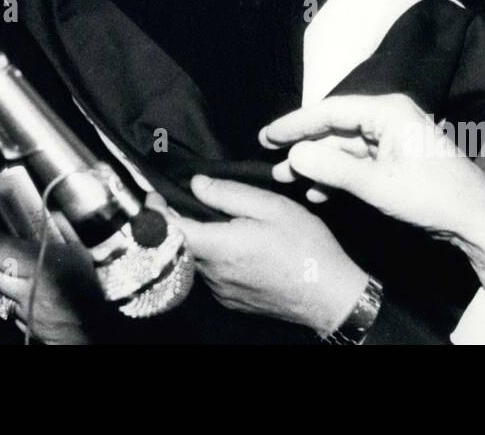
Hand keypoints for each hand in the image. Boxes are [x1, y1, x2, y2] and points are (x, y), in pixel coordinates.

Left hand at [0, 232, 100, 343]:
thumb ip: (64, 231)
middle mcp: (26, 288)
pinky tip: (23, 292)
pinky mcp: (21, 323)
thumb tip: (54, 213)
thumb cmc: (88, 289)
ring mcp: (22, 309)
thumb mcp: (79, 253)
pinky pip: (6, 307)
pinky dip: (10, 298)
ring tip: (12, 270)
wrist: (94, 326)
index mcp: (40, 265)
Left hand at [171, 175, 366, 335]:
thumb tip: (196, 184)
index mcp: (219, 247)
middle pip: (181, 244)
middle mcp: (213, 274)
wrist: (330, 296)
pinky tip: (237, 246)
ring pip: (196, 259)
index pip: (169, 231)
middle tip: (190, 200)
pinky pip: (211, 274)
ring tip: (222, 222)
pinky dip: (214, 257)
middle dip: (180, 222)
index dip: (156, 212)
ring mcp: (221, 291)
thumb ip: (228, 194)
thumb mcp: (271, 207)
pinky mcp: (232, 301)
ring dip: (200, 240)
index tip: (154, 196)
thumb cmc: (306, 247)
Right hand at [261, 94, 484, 298]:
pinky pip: (356, 163)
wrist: (475, 220)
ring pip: (343, 148)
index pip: (329, 111)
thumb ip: (332, 169)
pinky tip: (317, 192)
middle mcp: (388, 119)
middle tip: (270, 157)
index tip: (266, 136)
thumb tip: (295, 155)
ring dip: (317, 165)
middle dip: (303, 146)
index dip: (295, 124)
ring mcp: (392, 140)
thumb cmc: (432, 196)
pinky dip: (336, 176)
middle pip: (334, 128)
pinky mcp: (394, 161)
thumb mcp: (377, 184)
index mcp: (387, 111)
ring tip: (287, 178)